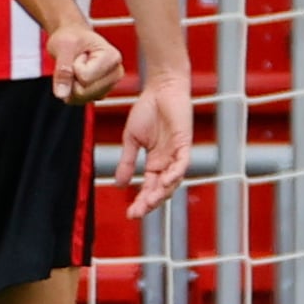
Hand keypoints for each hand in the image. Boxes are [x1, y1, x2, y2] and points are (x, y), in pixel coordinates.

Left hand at [47, 23, 124, 108]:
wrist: (73, 38)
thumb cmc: (71, 37)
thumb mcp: (63, 46)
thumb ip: (62, 70)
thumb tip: (62, 95)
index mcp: (113, 58)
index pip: (84, 77)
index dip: (73, 66)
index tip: (79, 54)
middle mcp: (116, 74)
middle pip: (83, 92)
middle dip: (71, 78)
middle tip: (76, 62)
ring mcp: (109, 85)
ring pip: (81, 98)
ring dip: (71, 84)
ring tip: (77, 68)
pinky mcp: (100, 93)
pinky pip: (78, 101)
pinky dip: (71, 91)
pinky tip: (76, 77)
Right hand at [115, 69, 193, 219]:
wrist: (160, 89)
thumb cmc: (147, 111)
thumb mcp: (131, 140)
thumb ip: (126, 162)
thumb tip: (118, 184)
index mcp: (155, 162)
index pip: (149, 187)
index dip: (141, 201)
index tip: (129, 214)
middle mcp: (168, 162)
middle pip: (161, 189)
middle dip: (149, 202)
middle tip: (136, 213)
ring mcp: (177, 154)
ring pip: (173, 181)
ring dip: (162, 192)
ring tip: (149, 202)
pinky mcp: (185, 143)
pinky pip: (182, 163)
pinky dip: (175, 174)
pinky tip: (164, 182)